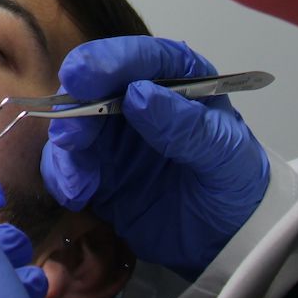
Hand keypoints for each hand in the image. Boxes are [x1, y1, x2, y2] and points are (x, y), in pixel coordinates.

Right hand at [44, 36, 267, 278]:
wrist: (227, 239)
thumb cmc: (235, 186)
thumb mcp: (226, 157)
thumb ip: (187, 127)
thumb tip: (140, 94)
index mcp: (178, 80)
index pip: (142, 58)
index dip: (108, 60)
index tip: (82, 76)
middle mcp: (139, 99)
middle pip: (94, 85)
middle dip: (75, 106)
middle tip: (71, 137)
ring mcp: (114, 134)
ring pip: (72, 122)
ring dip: (66, 147)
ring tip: (79, 182)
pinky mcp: (97, 168)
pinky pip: (65, 162)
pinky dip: (63, 176)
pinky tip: (78, 195)